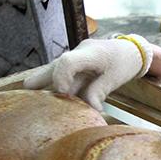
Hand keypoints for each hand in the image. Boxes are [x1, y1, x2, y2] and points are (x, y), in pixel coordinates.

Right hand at [24, 35, 152, 110]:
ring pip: (55, 71)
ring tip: (36, 102)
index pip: (67, 62)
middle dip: (38, 81)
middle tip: (28, 96)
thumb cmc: (125, 63)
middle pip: (53, 66)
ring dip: (48, 86)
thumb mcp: (115, 79)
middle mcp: (79, 53)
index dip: (60, 79)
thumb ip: (99, 92)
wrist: (132, 50)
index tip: (63, 95)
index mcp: (91, 53)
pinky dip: (57, 86)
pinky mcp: (76, 65)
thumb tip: (89, 109)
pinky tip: (50, 100)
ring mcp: (76, 58)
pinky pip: (63, 75)